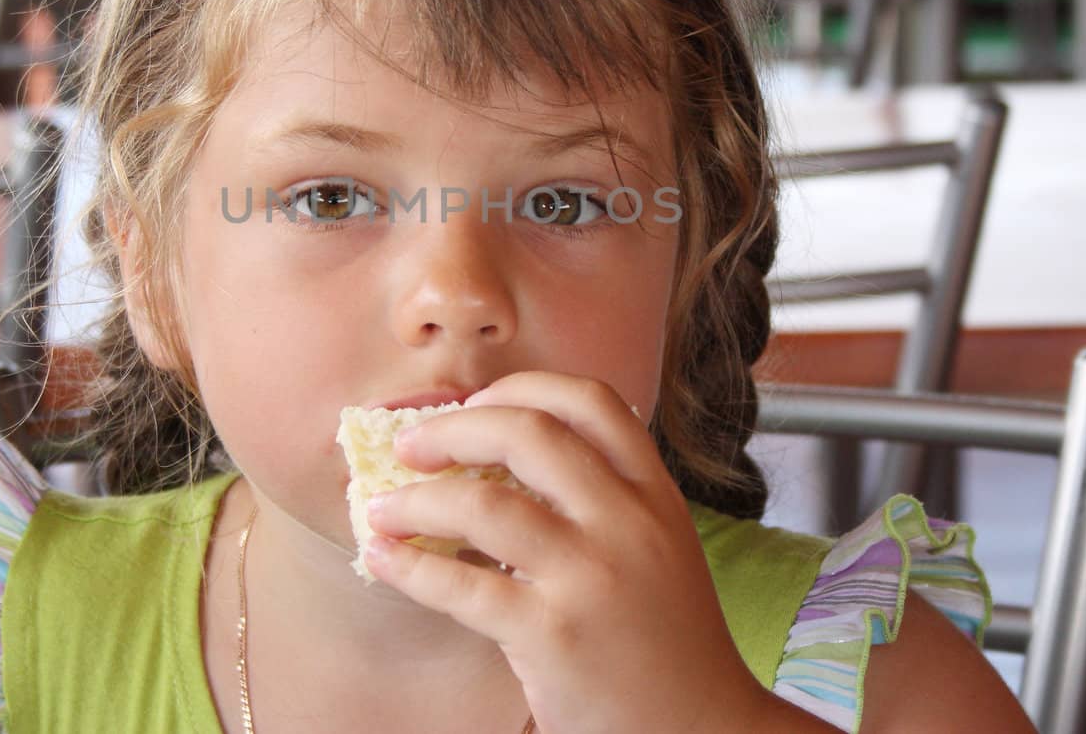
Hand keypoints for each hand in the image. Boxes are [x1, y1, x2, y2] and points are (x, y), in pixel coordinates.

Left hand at [362, 371, 776, 733]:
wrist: (703, 729)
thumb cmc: (665, 640)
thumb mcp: (657, 547)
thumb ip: (601, 501)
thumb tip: (488, 464)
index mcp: (655, 493)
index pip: (590, 401)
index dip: (521, 387)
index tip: (475, 403)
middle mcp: (628, 523)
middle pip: (529, 432)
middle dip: (453, 428)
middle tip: (410, 446)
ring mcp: (591, 578)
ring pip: (484, 504)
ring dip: (415, 499)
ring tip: (383, 509)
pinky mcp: (553, 636)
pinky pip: (462, 586)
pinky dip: (408, 566)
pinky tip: (382, 559)